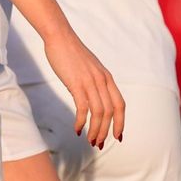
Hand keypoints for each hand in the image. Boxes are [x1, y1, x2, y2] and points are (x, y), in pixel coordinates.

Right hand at [43, 33, 125, 148]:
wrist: (59, 36)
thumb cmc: (71, 52)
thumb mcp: (89, 67)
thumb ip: (94, 80)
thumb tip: (92, 94)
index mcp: (107, 78)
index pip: (120, 105)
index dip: (120, 123)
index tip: (117, 136)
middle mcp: (102, 81)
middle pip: (110, 113)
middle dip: (106, 131)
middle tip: (99, 144)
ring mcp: (90, 82)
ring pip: (98, 113)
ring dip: (95, 130)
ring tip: (90, 140)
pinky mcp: (76, 83)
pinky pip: (83, 108)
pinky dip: (81, 121)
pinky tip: (77, 128)